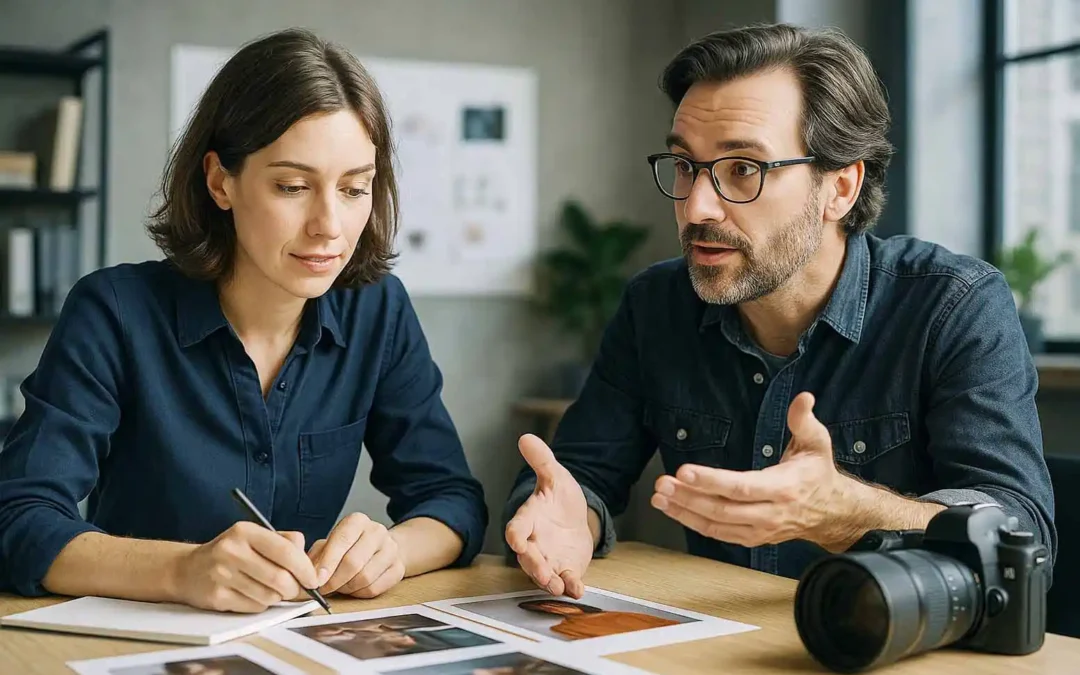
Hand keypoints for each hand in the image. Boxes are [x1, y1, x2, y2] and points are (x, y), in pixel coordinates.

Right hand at [172, 521, 318, 612]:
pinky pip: (254, 607)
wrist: (188, 570)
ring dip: (277, 597)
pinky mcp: (217, 597)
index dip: (305, 568)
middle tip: (296, 589)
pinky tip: (252, 594)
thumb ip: (285, 541)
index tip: (313, 578)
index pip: (285, 551)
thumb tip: (309, 560)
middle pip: (280, 578)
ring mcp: (222, 575)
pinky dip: (261, 605)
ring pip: (269, 596)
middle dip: (294, 588)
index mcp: (245, 531)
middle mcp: (231, 551)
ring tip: (269, 588)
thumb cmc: (231, 552)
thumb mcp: (255, 536)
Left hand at [308, 513, 405, 598]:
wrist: (379, 547)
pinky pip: (375, 588)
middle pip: (353, 562)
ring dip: (346, 588)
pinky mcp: (398, 568)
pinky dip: (359, 593)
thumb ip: (316, 556)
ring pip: (364, 578)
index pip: (342, 540)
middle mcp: (377, 531)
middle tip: (323, 589)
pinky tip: (353, 588)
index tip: (316, 579)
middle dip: (334, 580)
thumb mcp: (328, 544)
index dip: (327, 562)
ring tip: (339, 586)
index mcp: (357, 521)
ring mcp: (391, 549)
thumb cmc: (347, 547)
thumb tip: (308, 574)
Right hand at [505, 434, 593, 597]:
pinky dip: (570, 586)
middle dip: (534, 565)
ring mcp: (548, 559)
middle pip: (528, 557)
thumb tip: (526, 437)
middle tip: (541, 572)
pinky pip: (565, 581)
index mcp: (529, 519)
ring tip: (556, 587)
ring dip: (548, 581)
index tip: (515, 539)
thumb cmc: (558, 498)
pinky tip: (577, 589)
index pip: (517, 527)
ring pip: (543, 574)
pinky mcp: (565, 570)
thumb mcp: (555, 476)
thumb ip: (542, 460)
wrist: (575, 518)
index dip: (515, 534)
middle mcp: (534, 542)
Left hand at [651, 392, 864, 551]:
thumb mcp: (817, 443)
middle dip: (688, 496)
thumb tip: (803, 398)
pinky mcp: (751, 538)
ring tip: (659, 497)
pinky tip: (674, 509)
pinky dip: (693, 522)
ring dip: (684, 511)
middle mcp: (770, 513)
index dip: (711, 481)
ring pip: (716, 525)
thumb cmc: (818, 473)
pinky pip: (718, 534)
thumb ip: (804, 421)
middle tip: (661, 484)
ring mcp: (760, 530)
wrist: (832, 513)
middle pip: (722, 509)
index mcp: (784, 489)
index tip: (684, 470)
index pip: (742, 486)